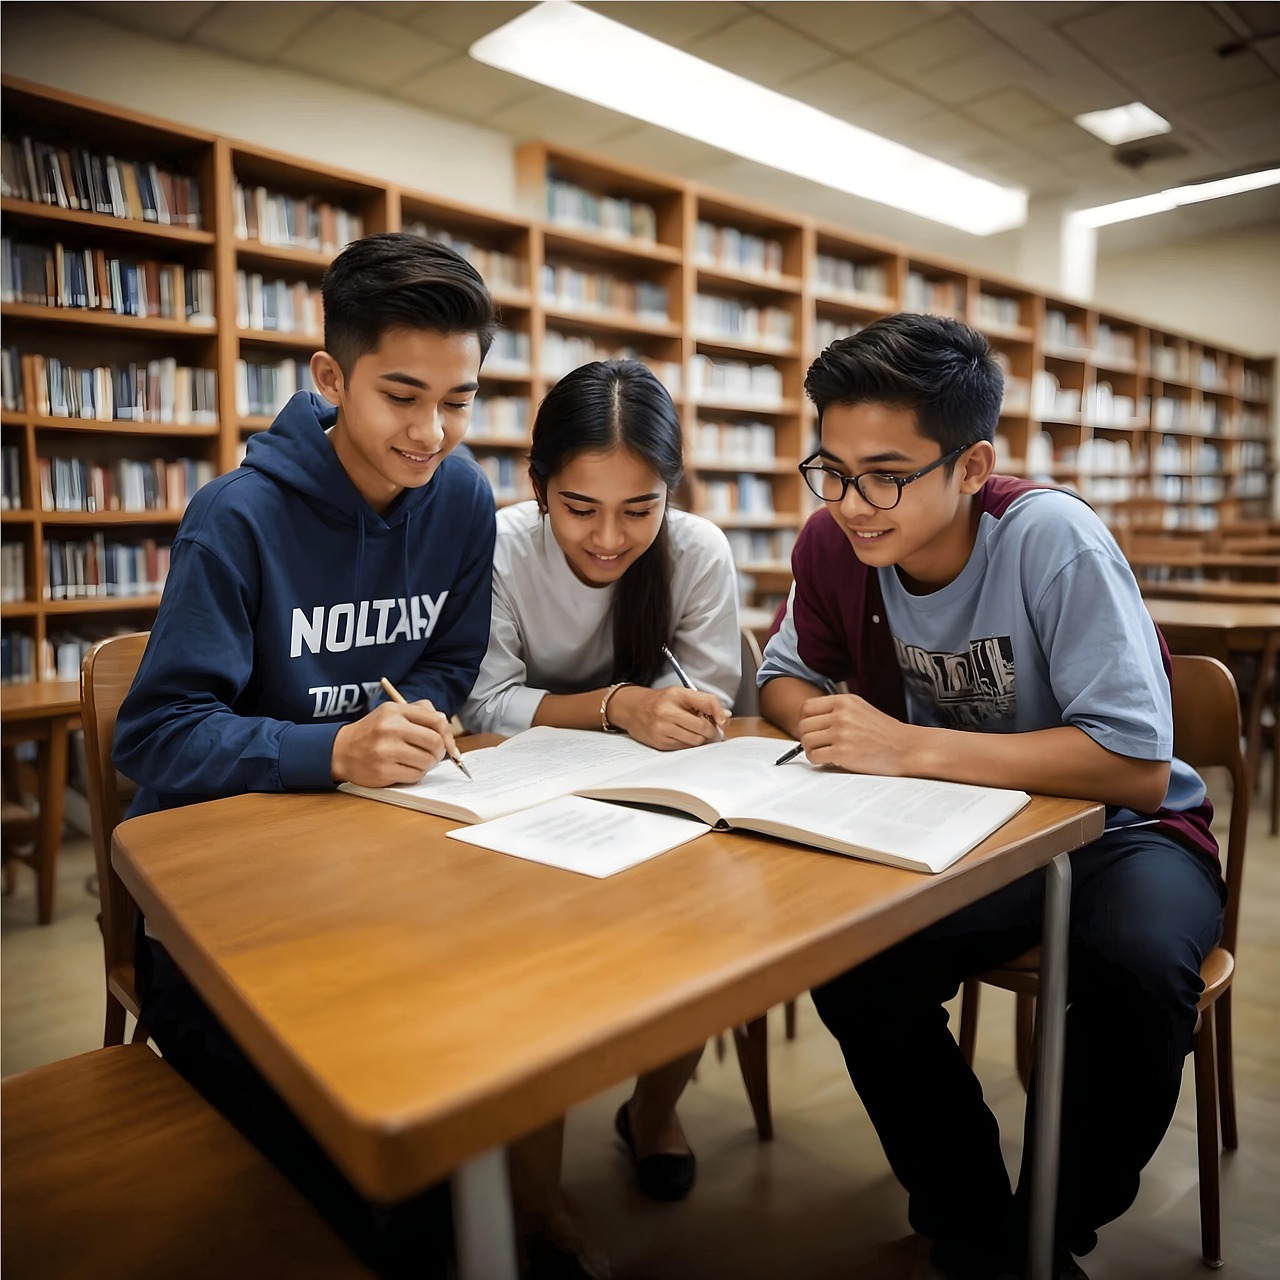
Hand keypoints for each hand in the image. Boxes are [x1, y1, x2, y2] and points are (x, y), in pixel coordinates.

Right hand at [330, 698, 458, 785]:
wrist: (341, 750)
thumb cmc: (373, 732)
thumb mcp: (392, 713)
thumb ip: (419, 713)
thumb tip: (445, 727)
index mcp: (394, 711)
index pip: (435, 720)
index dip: (447, 734)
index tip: (448, 744)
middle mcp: (390, 728)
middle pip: (434, 742)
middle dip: (440, 752)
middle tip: (434, 755)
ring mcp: (385, 751)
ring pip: (427, 761)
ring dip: (429, 765)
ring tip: (419, 762)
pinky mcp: (383, 771)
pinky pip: (415, 776)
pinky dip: (417, 774)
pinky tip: (407, 769)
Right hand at [608, 685, 729, 750]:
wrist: (632, 709)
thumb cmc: (659, 701)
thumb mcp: (679, 694)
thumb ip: (702, 703)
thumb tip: (725, 716)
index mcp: (676, 694)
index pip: (707, 703)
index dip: (719, 713)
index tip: (723, 721)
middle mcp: (668, 711)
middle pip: (703, 727)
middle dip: (713, 731)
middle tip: (714, 731)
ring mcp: (662, 728)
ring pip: (695, 740)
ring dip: (702, 739)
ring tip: (700, 733)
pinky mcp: (660, 742)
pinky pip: (684, 747)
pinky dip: (689, 743)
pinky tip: (686, 736)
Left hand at [796, 693, 919, 774]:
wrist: (907, 748)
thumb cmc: (885, 732)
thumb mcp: (861, 709)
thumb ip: (837, 711)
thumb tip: (810, 721)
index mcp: (844, 701)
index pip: (807, 708)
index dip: (805, 721)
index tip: (811, 730)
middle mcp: (841, 714)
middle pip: (803, 725)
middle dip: (808, 737)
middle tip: (819, 744)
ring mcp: (842, 733)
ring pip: (806, 741)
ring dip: (812, 750)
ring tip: (825, 753)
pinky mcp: (843, 752)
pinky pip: (814, 756)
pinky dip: (817, 761)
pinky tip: (830, 760)